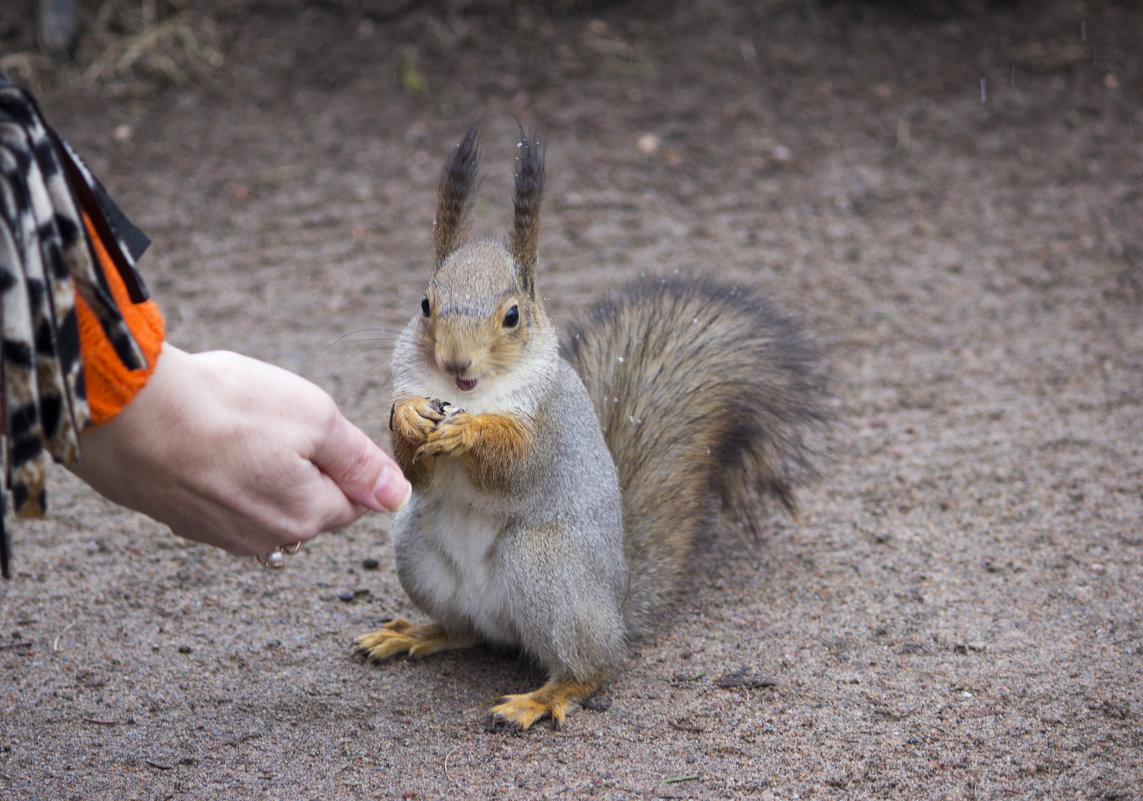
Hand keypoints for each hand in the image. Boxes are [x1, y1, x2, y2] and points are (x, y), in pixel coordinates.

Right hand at [71, 344, 410, 555]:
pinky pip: (223, 500)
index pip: (354, 501)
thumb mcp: (316, 420)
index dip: (347, 462)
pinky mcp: (181, 520)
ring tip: (237, 430)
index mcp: (308, 518)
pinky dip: (224, 474)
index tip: (320, 431)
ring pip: (265, 502)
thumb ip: (359, 462)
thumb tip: (396, 494)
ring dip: (263, 471)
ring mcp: (219, 534)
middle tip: (276, 424)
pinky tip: (206, 444)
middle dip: (306, 467)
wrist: (129, 415)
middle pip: (310, 504)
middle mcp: (266, 539)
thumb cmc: (228, 411)